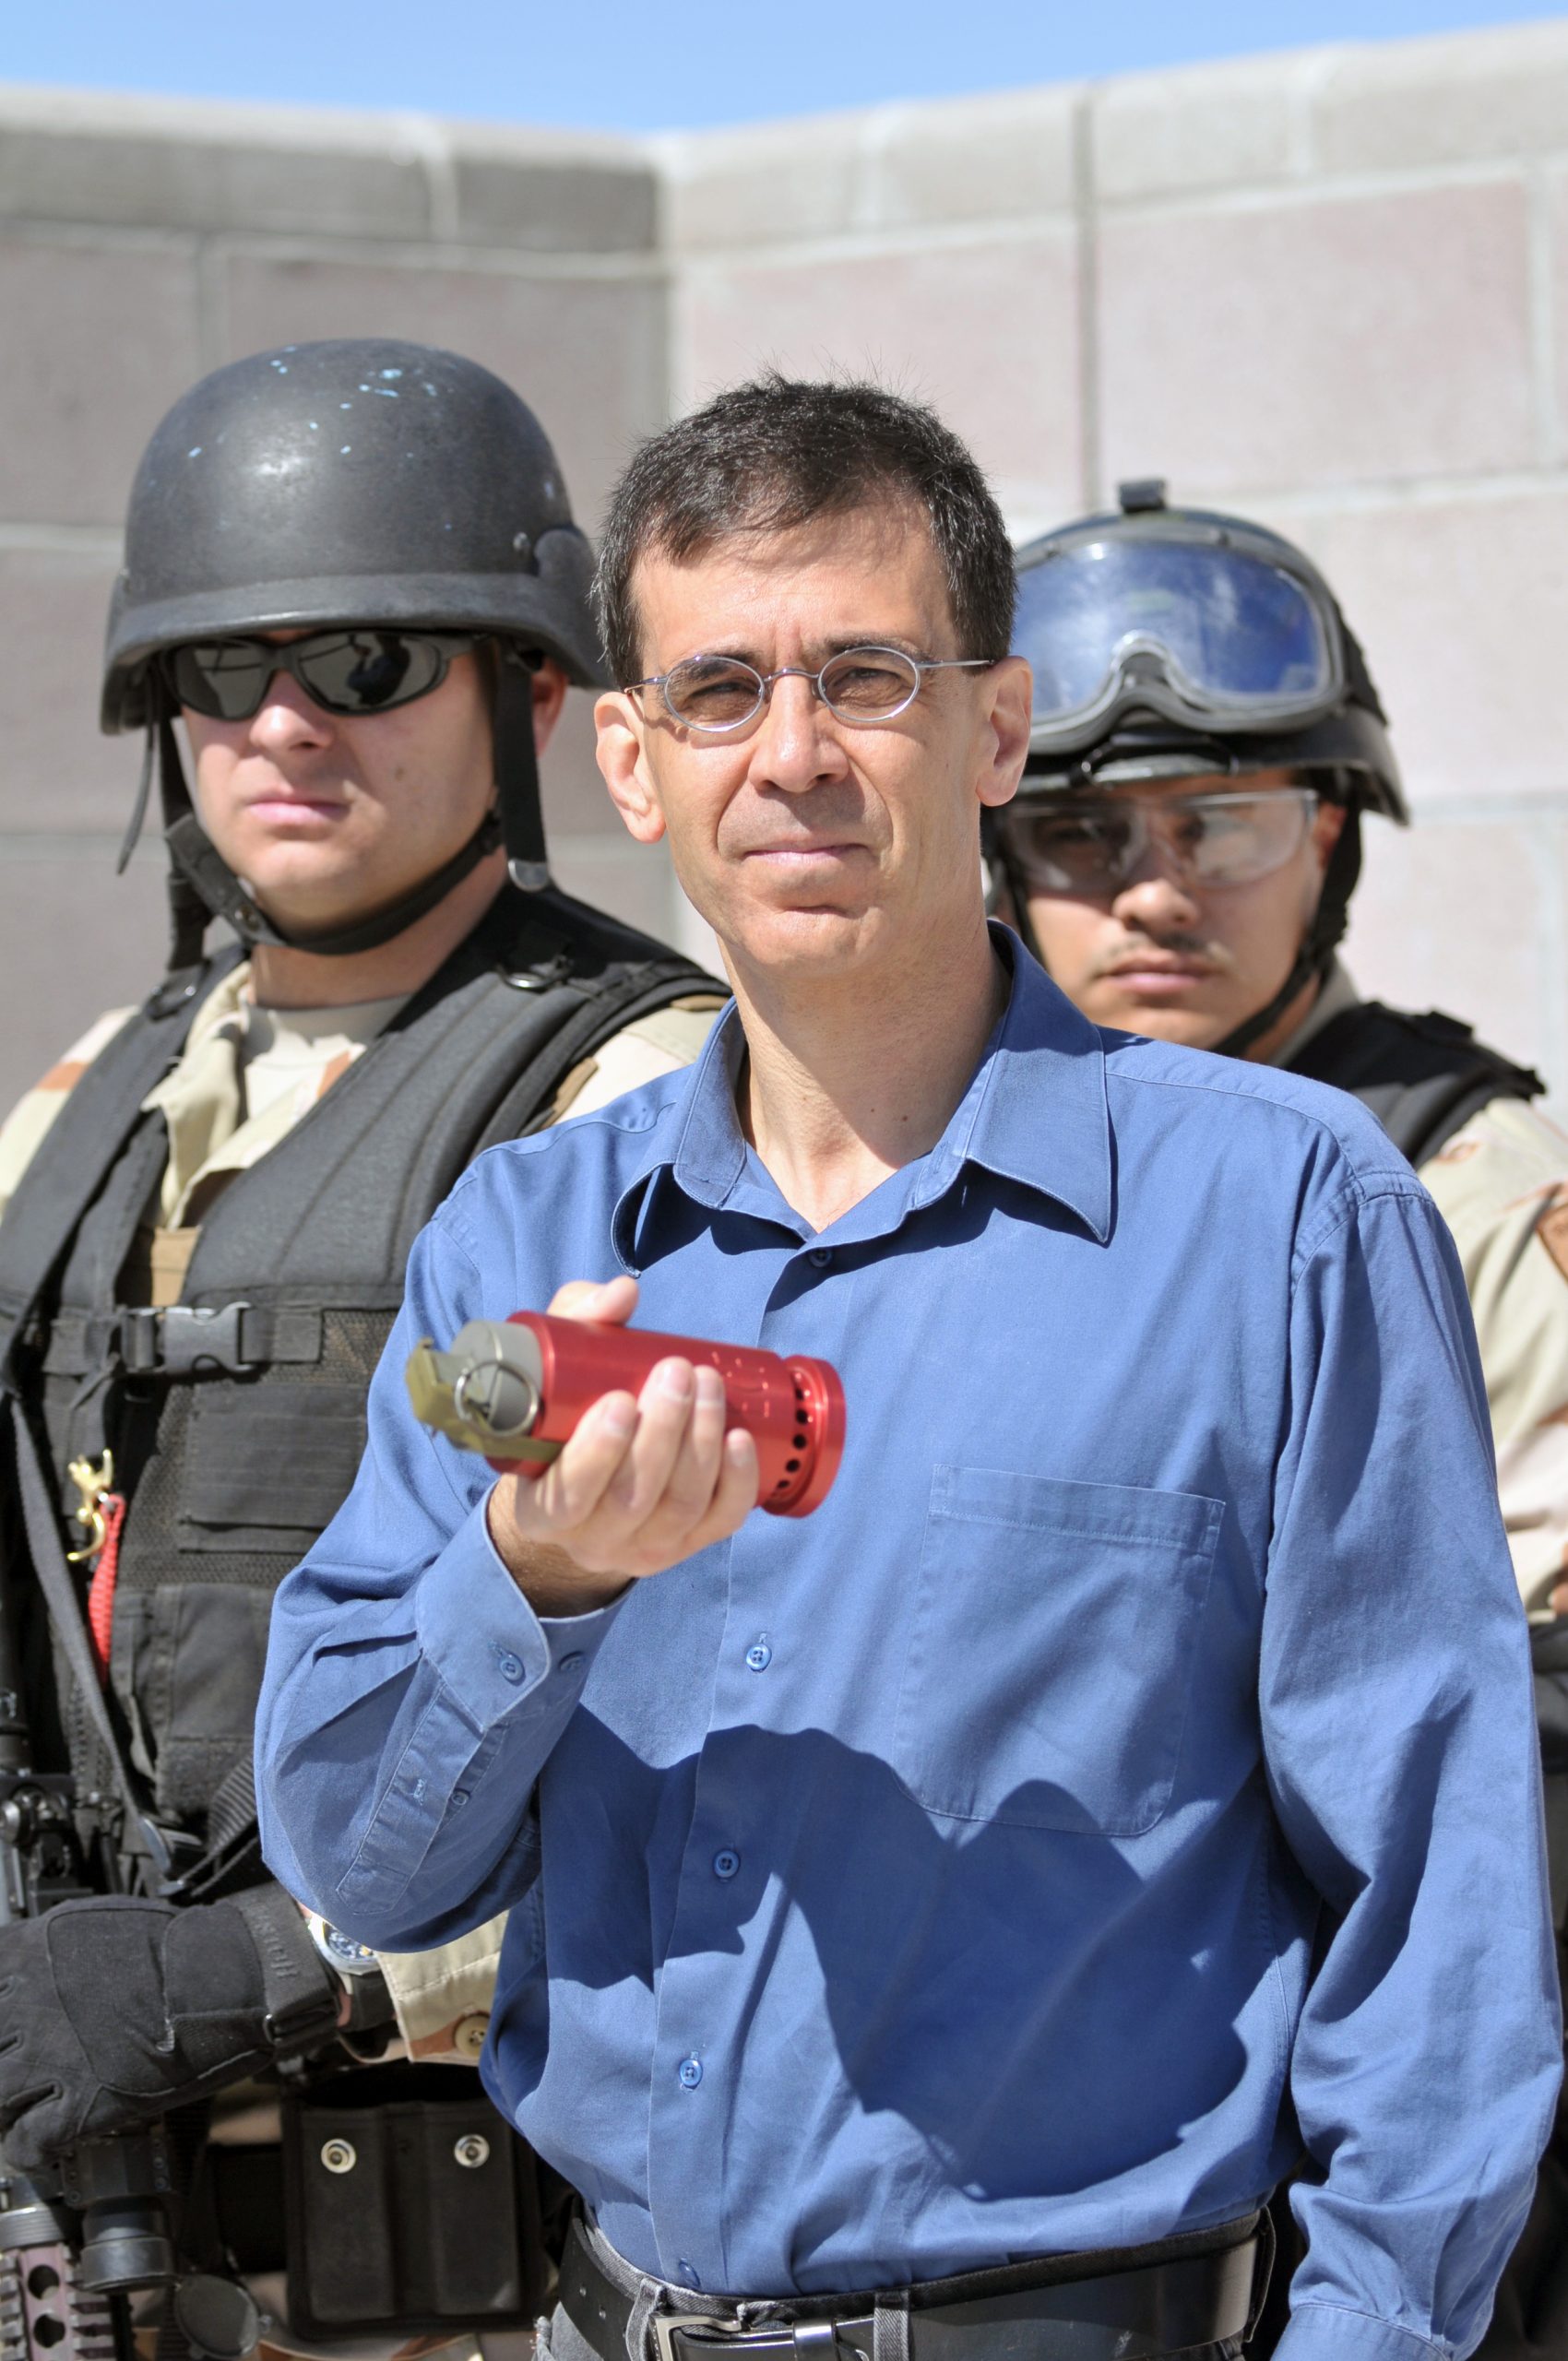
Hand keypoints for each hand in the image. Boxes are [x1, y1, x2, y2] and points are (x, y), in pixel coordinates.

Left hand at [0, 1884, 339, 2170]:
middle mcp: (30, 2006)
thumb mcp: (99, 1924)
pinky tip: (39, 2147)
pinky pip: (27, 2143)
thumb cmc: (180, 1948)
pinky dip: (26, 2151)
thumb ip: (51, 1953)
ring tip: (15, 2118)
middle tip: (12, 2078)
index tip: (3, 2030)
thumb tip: (30, 1973)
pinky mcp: (81, 2103)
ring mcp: (51, 2058)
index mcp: (32, 1953)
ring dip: (3, 2113)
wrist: (228, 1977)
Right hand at [486, 1275, 758, 1615]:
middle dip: (664, 1431)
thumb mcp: (557, 1366)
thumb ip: (579, 1322)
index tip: (622, 1398)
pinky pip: (719, 1522)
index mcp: (541, 1509)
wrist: (592, 1480)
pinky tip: (740, 1440)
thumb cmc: (568, 1413)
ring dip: (701, 1443)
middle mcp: (591, 1540)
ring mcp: (643, 1548)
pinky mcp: (688, 1545)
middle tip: (678, 1372)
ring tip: (709, 1386)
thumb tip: (623, 1294)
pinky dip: (736, 1482)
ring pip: (680, 1506)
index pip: (567, 1496)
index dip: (598, 1452)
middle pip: (633, 1498)